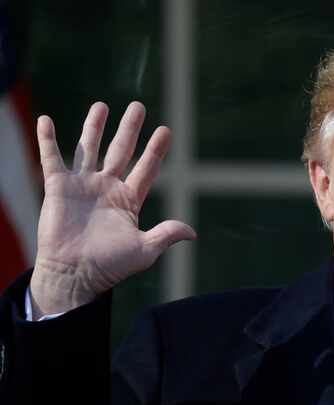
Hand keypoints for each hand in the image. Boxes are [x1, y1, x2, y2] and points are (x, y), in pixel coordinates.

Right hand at [29, 101, 195, 318]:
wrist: (74, 274)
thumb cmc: (110, 266)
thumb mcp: (144, 250)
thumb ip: (166, 235)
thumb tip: (192, 232)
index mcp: (128, 200)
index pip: (146, 168)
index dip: (155, 150)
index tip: (166, 130)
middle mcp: (106, 188)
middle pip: (121, 151)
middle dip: (129, 129)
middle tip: (138, 106)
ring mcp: (82, 185)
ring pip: (89, 148)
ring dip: (94, 127)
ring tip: (102, 106)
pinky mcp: (58, 188)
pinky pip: (51, 158)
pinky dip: (48, 139)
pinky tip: (45, 120)